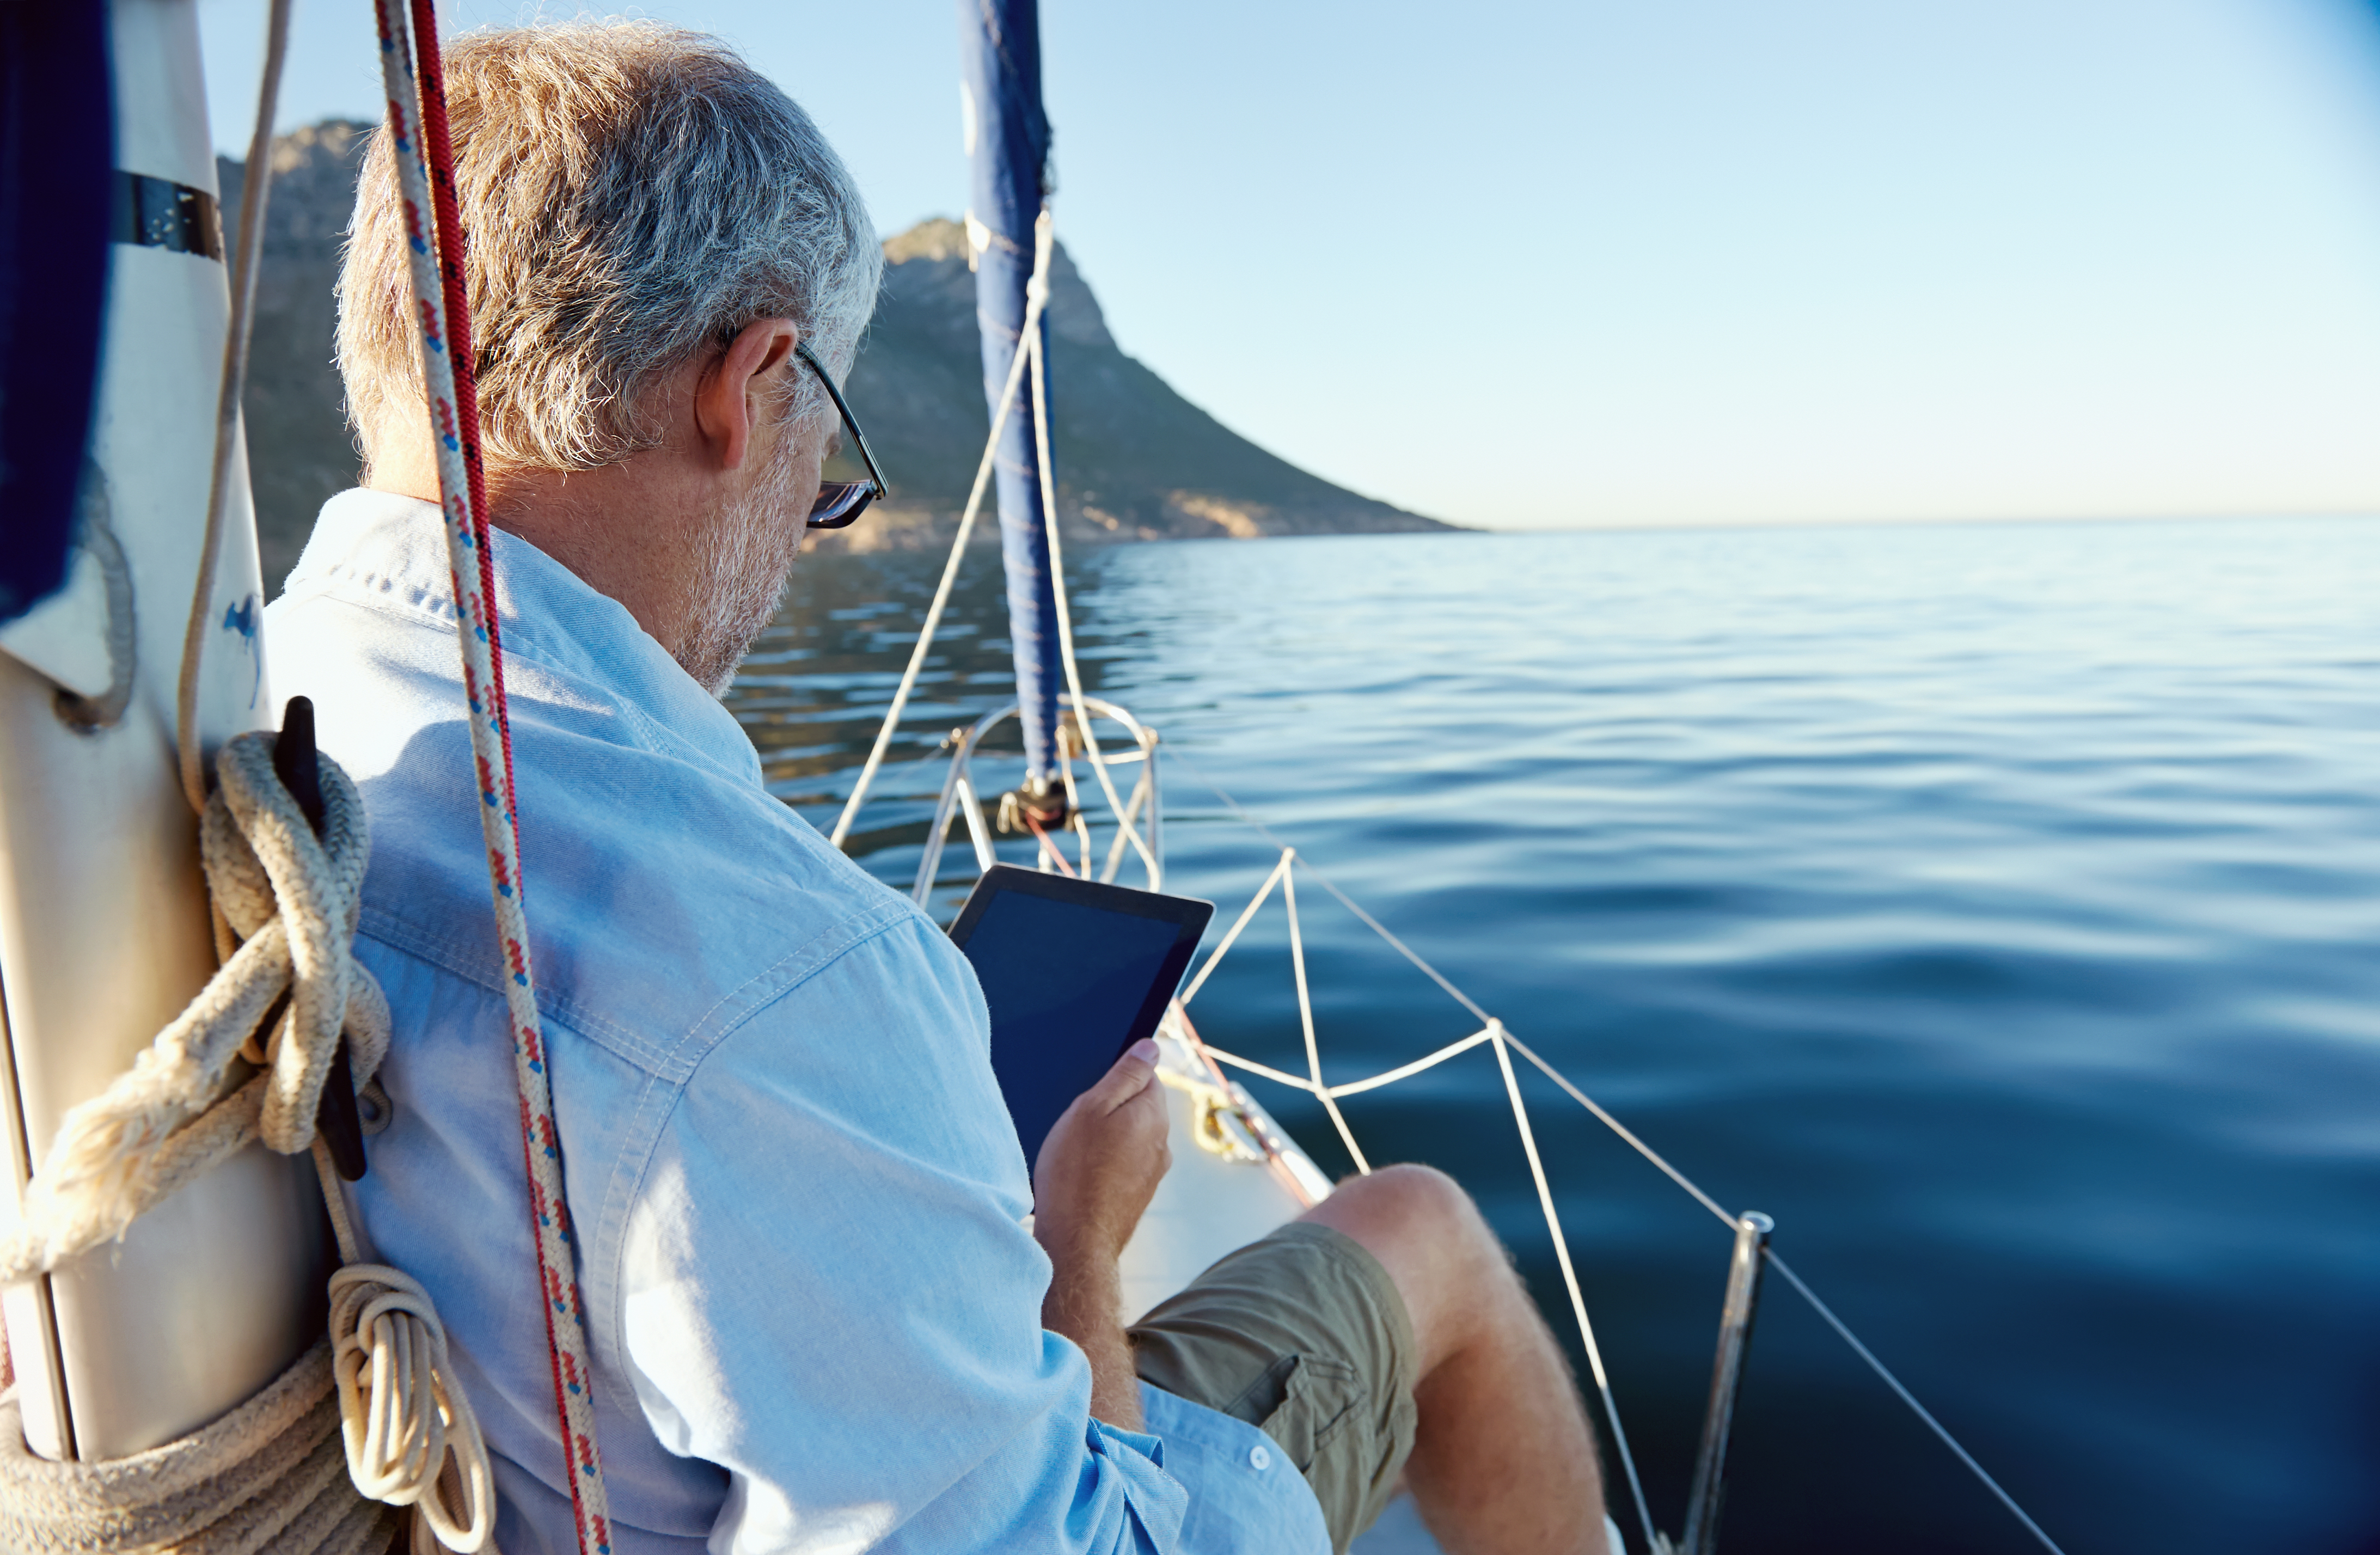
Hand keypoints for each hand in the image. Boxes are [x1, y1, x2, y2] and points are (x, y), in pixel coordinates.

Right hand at [1032, 1038, 1170, 1263]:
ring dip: (1107, 1139)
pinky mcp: (1138, 1195)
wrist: (1076, 1241)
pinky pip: (1123, 1165)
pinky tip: (1082, 1176)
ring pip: (1130, 1138)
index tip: (1092, 1093)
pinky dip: (1105, 1164)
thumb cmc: (1075, 1172)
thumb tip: (1151, 1047)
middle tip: (1078, 1124)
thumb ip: (1124, 1075)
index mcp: (1153, 1115)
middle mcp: (1161, 1143)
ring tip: (1076, 1154)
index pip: (1147, 1076)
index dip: (1116, 1078)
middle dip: (1111, 1109)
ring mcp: (1152, 1172)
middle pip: (1138, 1108)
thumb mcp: (1091, 1108)